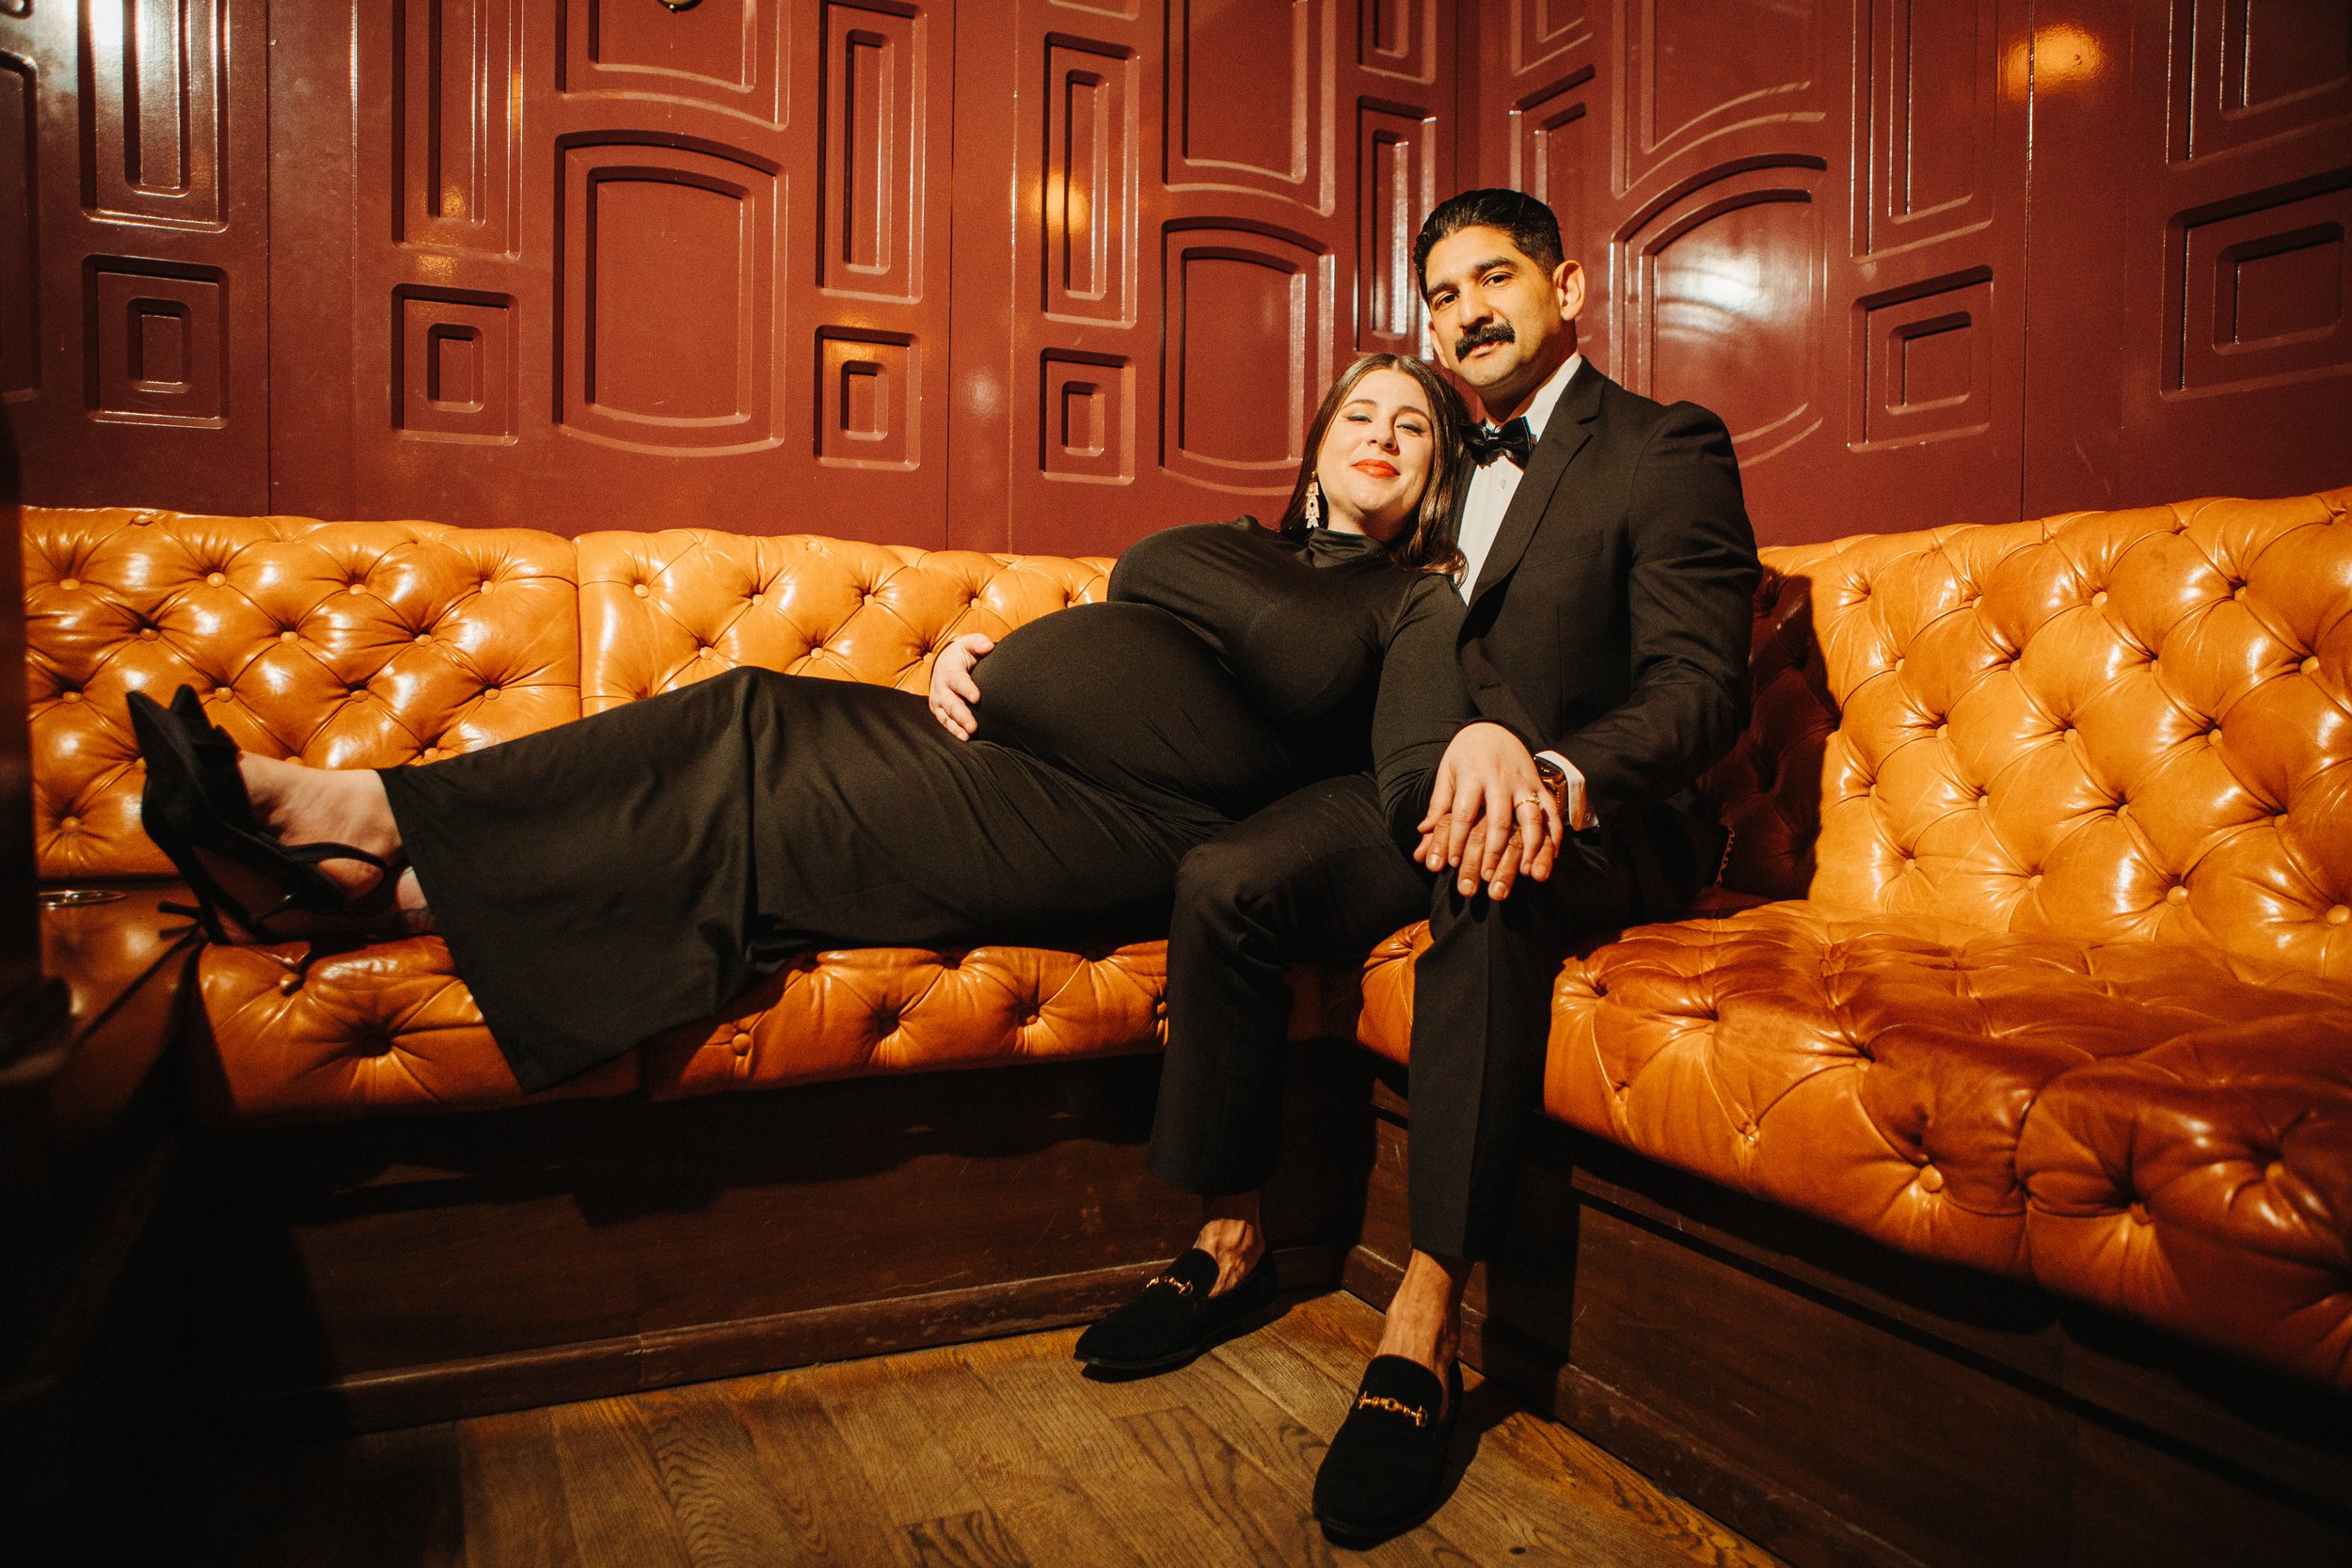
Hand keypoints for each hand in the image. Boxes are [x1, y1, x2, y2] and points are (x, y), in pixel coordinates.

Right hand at [927, 631, 994, 739]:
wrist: (944, 662)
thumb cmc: (963, 654)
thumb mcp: (969, 643)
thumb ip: (979, 643)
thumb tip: (988, 646)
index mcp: (949, 670)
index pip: (958, 680)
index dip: (966, 689)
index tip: (977, 697)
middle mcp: (941, 686)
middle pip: (951, 703)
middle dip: (962, 715)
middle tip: (973, 726)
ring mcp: (938, 700)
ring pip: (946, 715)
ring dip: (956, 726)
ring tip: (967, 736)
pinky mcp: (938, 710)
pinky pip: (945, 722)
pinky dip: (953, 730)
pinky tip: (964, 738)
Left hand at [1416, 722, 1562, 897]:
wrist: (1492, 730)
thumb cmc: (1463, 757)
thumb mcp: (1446, 774)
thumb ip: (1438, 804)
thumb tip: (1422, 832)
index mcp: (1471, 776)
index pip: (1464, 813)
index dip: (1457, 840)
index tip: (1451, 863)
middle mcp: (1499, 780)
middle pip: (1499, 820)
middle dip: (1493, 852)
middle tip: (1487, 878)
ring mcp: (1523, 783)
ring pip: (1530, 817)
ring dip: (1529, 847)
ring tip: (1523, 872)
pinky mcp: (1539, 786)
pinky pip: (1552, 811)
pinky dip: (1554, 833)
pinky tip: (1551, 855)